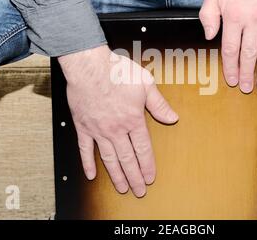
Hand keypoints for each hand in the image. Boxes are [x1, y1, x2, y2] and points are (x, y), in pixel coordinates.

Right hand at [58, 45, 178, 196]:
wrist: (90, 66)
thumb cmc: (117, 71)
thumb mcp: (146, 84)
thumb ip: (159, 104)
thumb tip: (172, 117)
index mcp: (133, 120)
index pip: (143, 149)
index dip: (147, 165)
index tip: (150, 177)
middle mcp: (116, 129)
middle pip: (127, 159)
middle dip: (134, 177)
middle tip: (139, 191)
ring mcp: (98, 130)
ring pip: (109, 158)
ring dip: (116, 175)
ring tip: (121, 188)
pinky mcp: (83, 127)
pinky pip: (85, 149)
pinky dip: (88, 163)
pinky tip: (91, 175)